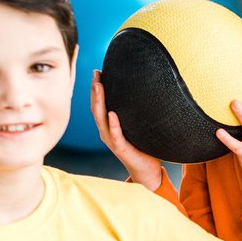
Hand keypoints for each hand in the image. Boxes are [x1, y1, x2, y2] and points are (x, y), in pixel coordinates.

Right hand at [92, 70, 163, 189]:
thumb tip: (144, 90)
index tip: (97, 72)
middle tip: (96, 74)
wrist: (146, 169)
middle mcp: (106, 131)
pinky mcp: (121, 148)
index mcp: (108, 125)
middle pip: (96, 108)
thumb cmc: (142, 146)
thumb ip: (135, 112)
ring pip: (101, 119)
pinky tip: (112, 113)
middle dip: (95, 90)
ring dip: (100, 102)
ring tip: (99, 86)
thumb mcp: (136, 125)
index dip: (96, 88)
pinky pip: (116, 135)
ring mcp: (112, 140)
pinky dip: (113, 124)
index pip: (99, 104)